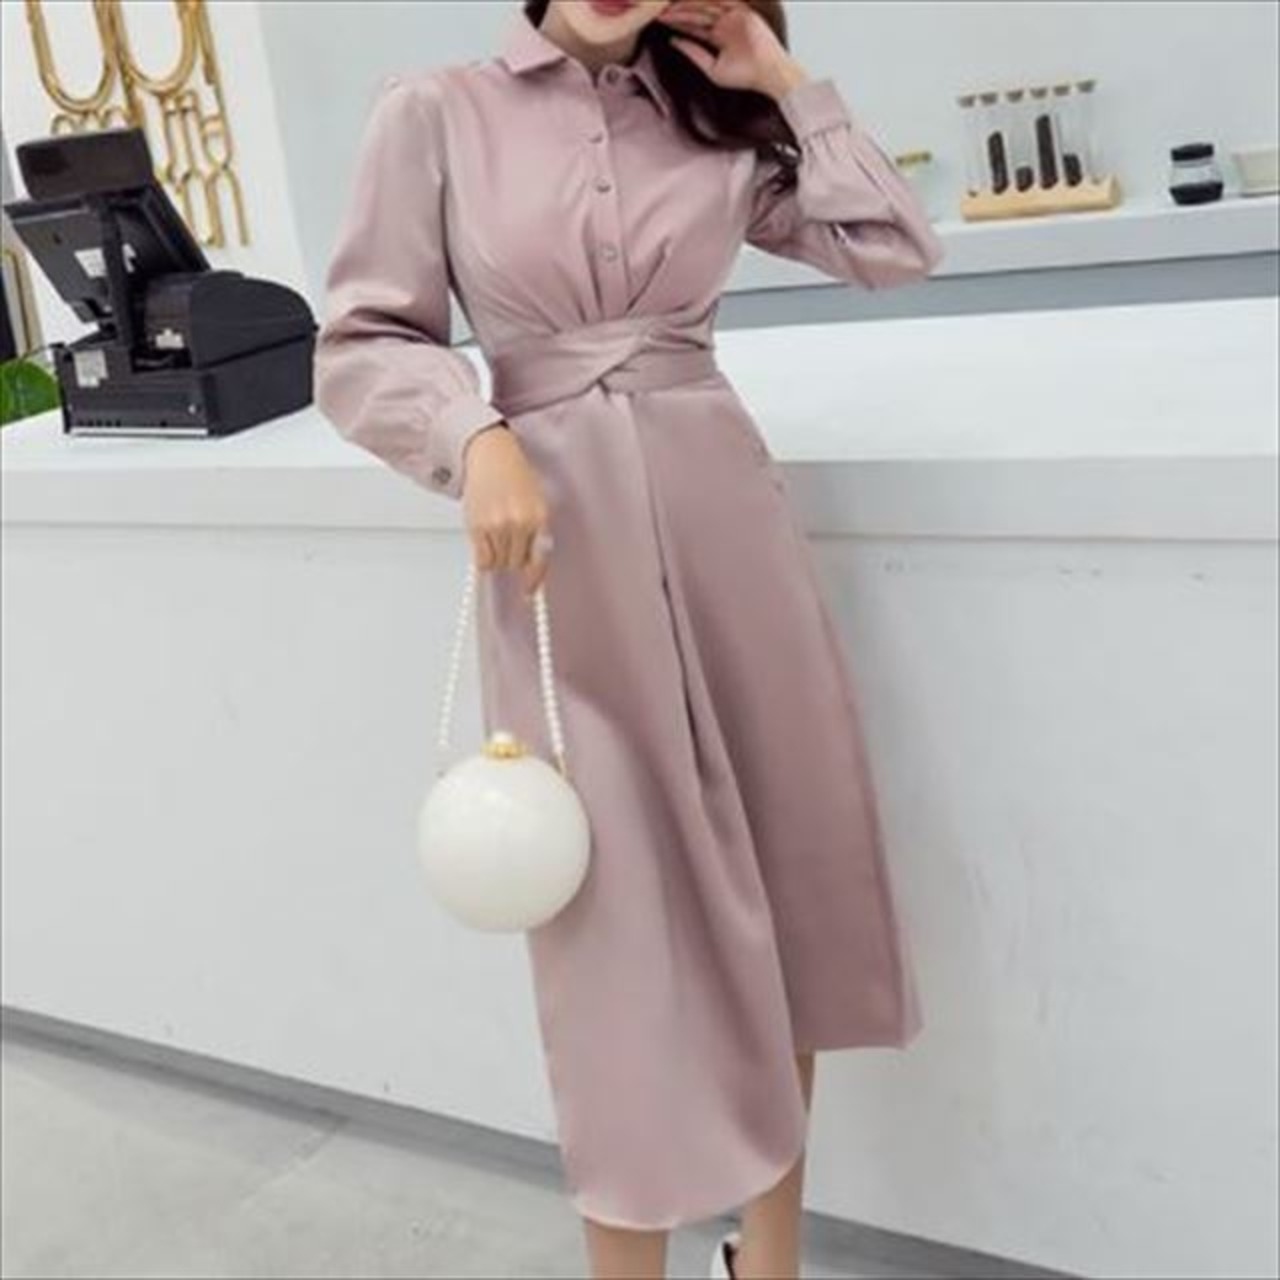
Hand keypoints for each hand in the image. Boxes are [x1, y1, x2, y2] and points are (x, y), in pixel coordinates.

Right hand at [461, 424, 552, 598]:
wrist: (490, 455)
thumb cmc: (515, 477)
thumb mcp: (536, 503)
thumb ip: (536, 533)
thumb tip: (531, 566)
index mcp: (539, 517)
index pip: (538, 559)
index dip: (533, 580)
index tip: (528, 594)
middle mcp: (519, 523)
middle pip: (516, 564)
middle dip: (513, 558)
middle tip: (508, 540)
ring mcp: (497, 526)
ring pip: (498, 563)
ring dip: (498, 555)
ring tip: (496, 532)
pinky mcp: (477, 527)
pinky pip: (482, 559)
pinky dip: (483, 556)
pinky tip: (485, 540)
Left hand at [654, 0, 808, 98]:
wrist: (768, 74)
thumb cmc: (743, 77)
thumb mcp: (712, 68)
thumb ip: (693, 53)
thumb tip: (673, 42)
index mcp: (717, 37)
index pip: (693, 26)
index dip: (677, 21)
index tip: (659, 19)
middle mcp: (724, 23)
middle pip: (698, 12)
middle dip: (679, 9)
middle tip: (659, 7)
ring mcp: (734, 16)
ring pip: (707, 4)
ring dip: (690, 3)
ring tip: (671, 4)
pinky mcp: (743, 11)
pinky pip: (723, 1)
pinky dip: (709, 0)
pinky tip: (693, 0)